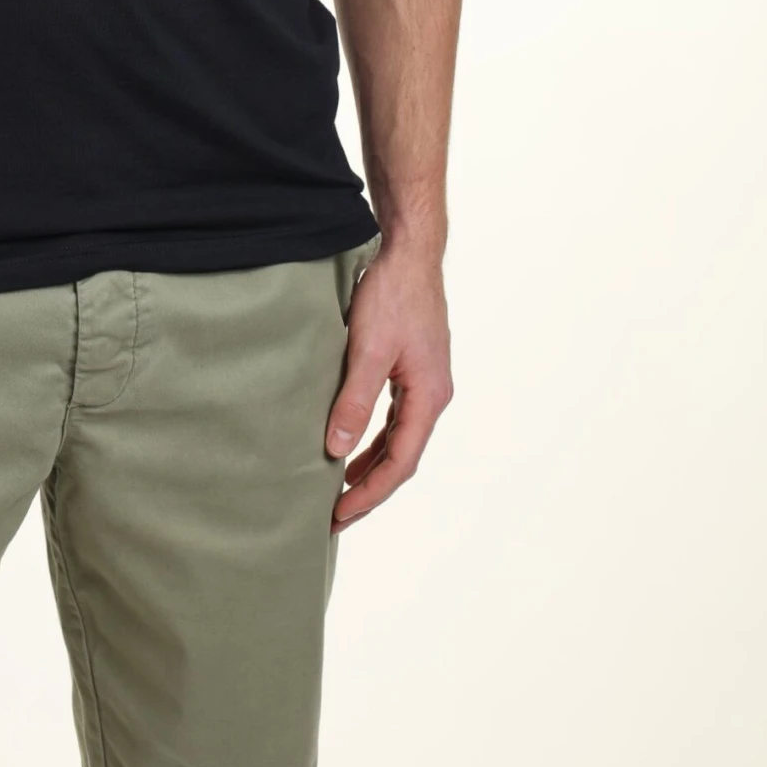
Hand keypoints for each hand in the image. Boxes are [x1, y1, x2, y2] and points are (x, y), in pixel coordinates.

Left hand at [326, 238, 452, 530]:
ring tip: (339, 487)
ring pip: (397, 437)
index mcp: (428, 397)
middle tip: (334, 514)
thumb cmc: (393, 295)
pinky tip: (351, 441)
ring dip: (371, 463)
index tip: (339, 514)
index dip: (370, 493)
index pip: (400, 463)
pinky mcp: (411, 366)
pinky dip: (373, 436)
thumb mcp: (367, 350)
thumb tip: (338, 451)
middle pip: (401, 456)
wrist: (408, 251)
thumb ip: (354, 402)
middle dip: (369, 487)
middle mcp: (432, 395)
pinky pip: (393, 415)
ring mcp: (423, 380)